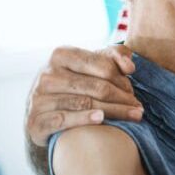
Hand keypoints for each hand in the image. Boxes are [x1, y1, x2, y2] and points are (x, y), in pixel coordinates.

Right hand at [26, 46, 142, 146]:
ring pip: (85, 103)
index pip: (103, 65)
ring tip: (134, 116)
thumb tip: (129, 67)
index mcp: (62, 55)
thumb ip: (115, 56)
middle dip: (123, 98)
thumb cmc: (77, 82)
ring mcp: (38, 97)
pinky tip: (101, 119)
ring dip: (115, 111)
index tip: (134, 91)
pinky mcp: (36, 120)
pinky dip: (84, 119)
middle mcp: (47, 74)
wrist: (45, 112)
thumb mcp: (93, 64)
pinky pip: (64, 119)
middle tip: (138, 108)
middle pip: (97, 86)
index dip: (123, 80)